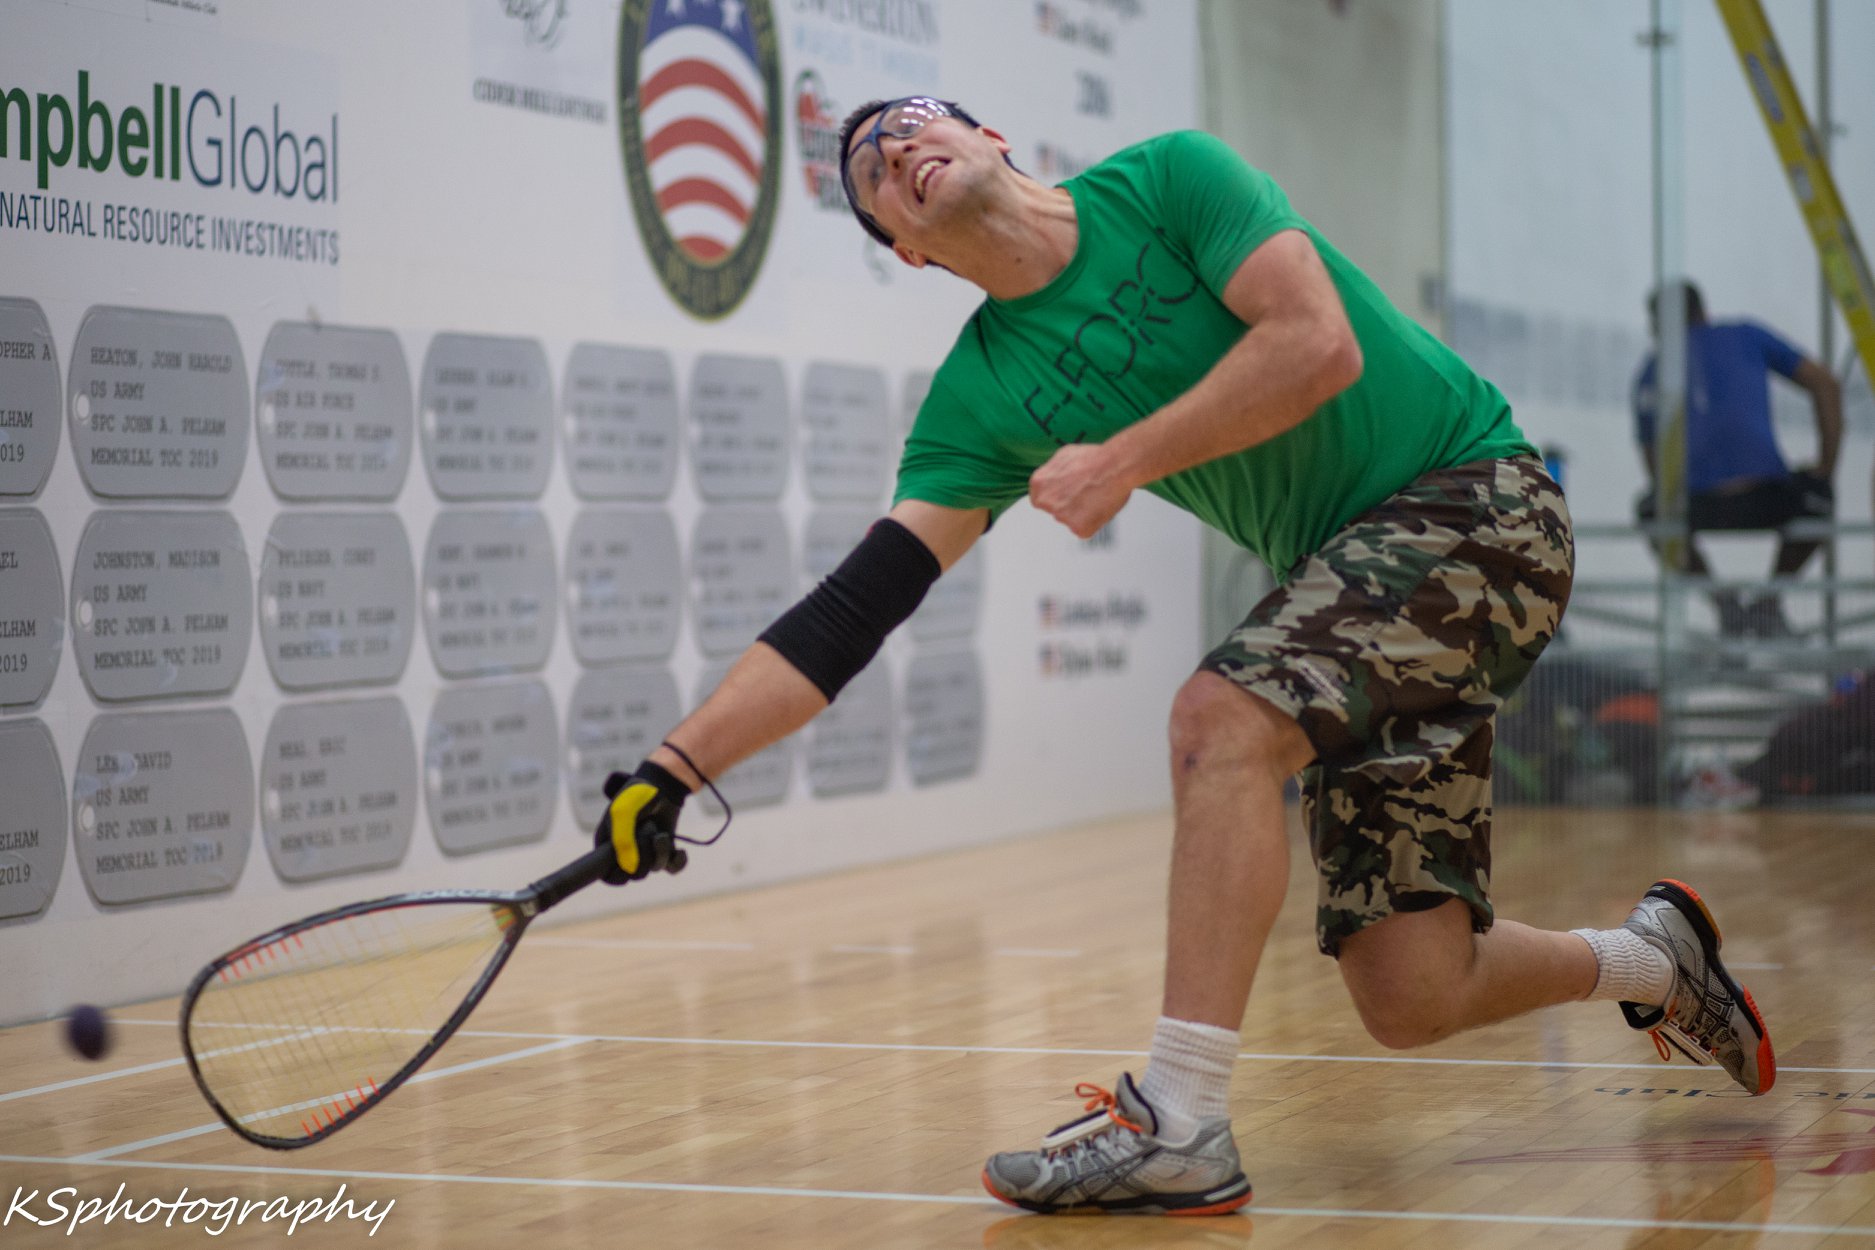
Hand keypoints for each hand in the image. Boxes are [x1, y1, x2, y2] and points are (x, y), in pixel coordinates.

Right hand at [593, 767, 687, 883]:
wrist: (663, 782)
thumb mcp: (623, 813)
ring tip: (661, 834)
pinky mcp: (665, 849)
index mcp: (608, 845)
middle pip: (634, 874)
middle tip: (646, 837)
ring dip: (660, 852)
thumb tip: (629, 869)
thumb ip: (622, 841)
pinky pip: (672, 867)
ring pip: (654, 868)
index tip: (626, 865)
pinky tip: (679, 851)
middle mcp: (626, 851)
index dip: (616, 875)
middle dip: (644, 858)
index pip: (607, 876)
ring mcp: (646, 851)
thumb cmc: (637, 795)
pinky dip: (678, 861)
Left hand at [1028, 443, 1133, 538]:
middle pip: (1055, 510)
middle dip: (1067, 505)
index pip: (1041, 498)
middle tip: (1083, 495)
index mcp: (1039, 484)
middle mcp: (1047, 501)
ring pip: (1070, 520)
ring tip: (1095, 496)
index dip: (1056, 496)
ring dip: (1080, 513)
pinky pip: (1084, 529)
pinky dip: (1093, 522)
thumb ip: (1054, 472)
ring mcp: (1061, 516)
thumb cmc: (1094, 459)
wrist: (1114, 466)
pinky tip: (1099, 506)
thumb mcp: (1064, 455)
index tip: (1065, 495)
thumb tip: (1056, 477)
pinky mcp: (1078, 528)